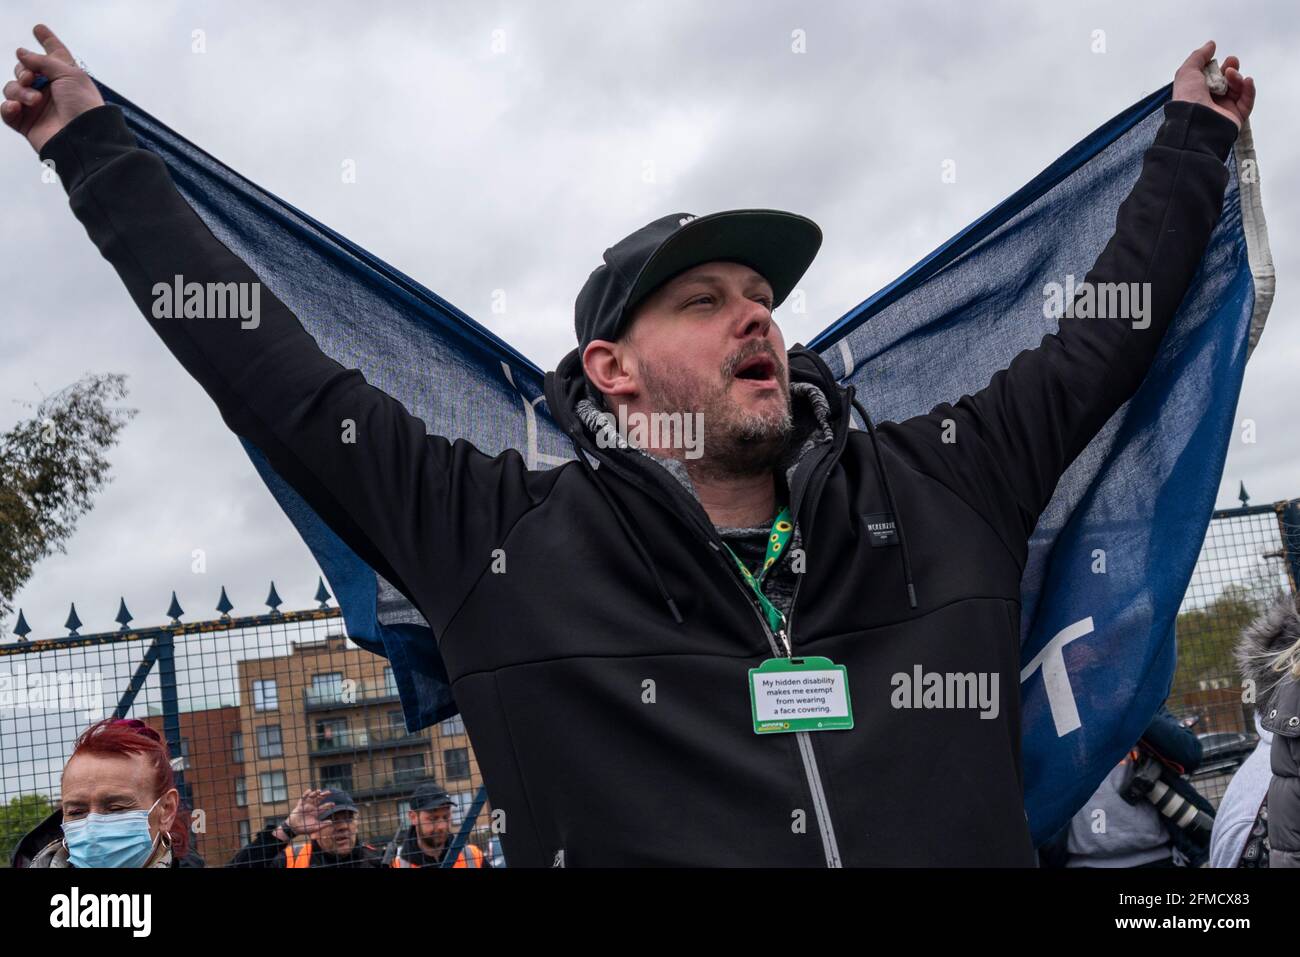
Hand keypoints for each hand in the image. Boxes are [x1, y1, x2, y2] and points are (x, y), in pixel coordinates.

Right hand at [2, 24, 103, 152]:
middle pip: (23, 70)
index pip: (54, 54)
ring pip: (12, 89)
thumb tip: (22, 53)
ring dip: (19, 91)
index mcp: (65, 76)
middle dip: (22, 71)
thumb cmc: (84, 107)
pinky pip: (7, 111)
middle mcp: (50, 90)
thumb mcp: (69, 74)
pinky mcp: (27, 124)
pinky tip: (16, 107)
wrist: (83, 138)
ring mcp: (37, 107)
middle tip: (31, 78)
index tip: (39, 29)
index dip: (48, 41)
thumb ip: (43, 61)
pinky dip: (8, 108)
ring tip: (34, 100)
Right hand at [284, 788, 335, 835]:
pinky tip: (309, 790)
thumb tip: (331, 822)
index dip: (329, 805)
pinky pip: (303, 798)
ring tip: (319, 791)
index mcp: (316, 812)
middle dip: (324, 795)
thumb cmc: (305, 828)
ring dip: (315, 793)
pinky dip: (306, 794)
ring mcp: (306, 805)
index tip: (334, 804)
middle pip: (319, 799)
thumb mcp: (315, 827)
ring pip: (312, 797)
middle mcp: (312, 807)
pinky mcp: (300, 805)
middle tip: (329, 792)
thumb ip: (323, 825)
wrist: (294, 828)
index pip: (324, 807)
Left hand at [1171, 40, 1255, 129]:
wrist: (1195, 121)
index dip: (1219, 66)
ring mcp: (1224, 109)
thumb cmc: (1187, 97)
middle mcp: (1211, 101)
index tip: (1222, 59)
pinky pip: (1247, 101)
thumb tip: (1211, 45)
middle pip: (1227, 82)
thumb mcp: (1187, 71)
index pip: (1213, 77)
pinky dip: (1249, 90)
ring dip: (1237, 78)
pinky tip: (1247, 81)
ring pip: (1238, 89)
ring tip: (1231, 74)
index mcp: (1198, 92)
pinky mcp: (1236, 116)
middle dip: (1231, 69)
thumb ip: (1199, 56)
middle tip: (1231, 63)